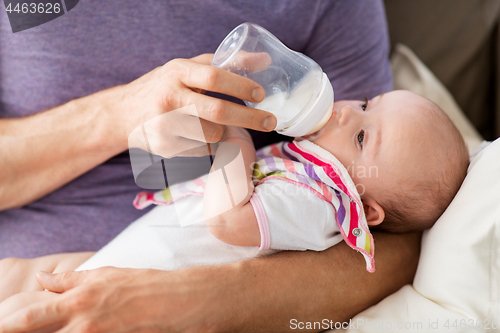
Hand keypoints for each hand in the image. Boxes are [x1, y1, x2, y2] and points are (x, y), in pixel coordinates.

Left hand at [0, 265, 243, 332]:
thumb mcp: (105, 274)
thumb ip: (70, 280)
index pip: (27, 316)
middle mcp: (81, 322)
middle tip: (5, 327)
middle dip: (14, 328)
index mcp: (78, 298)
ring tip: (40, 328)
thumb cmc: (143, 284)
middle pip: (33, 331)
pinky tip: (73, 331)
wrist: (179, 300)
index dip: (5, 322)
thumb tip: (42, 280)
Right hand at [117, 54, 275, 157]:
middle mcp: (168, 97)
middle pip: (217, 111)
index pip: (213, 76)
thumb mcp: (188, 68)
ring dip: (224, 132)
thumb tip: (264, 61)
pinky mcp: (164, 147)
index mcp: (176, 72)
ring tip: (219, 126)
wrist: (124, 113)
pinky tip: (199, 137)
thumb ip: (224, 63)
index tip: (261, 94)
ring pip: (212, 134)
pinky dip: (209, 145)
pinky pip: (201, 150)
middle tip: (269, 121)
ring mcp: (164, 124)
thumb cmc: (165, 86)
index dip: (240, 85)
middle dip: (249, 117)